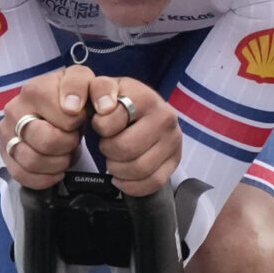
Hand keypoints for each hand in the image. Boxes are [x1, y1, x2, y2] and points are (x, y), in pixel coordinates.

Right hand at [0, 62, 94, 189]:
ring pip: (33, 160)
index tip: (78, 118)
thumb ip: (101, 88)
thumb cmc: (71, 98)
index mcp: (36, 89)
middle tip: (72, 138)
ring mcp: (6, 133)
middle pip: (46, 140)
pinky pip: (22, 175)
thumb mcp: (89, 85)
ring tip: (64, 153)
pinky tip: (55, 169)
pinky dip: (44, 177)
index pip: (64, 115)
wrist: (54, 110)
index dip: (77, 122)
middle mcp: (15, 109)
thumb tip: (94, 107)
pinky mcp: (5, 154)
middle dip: (67, 143)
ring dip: (57, 162)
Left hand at [89, 76, 179, 195]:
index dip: (100, 128)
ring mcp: (173, 140)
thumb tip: (104, 107)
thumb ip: (99, 89)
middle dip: (108, 150)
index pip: (111, 123)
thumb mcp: (105, 87)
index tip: (102, 124)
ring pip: (139, 169)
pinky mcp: (175, 160)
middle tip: (108, 144)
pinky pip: (152, 183)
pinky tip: (123, 175)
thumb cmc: (120, 101)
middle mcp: (165, 117)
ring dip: (118, 169)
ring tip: (115, 158)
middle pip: (125, 149)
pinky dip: (132, 185)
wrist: (142, 109)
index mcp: (145, 97)